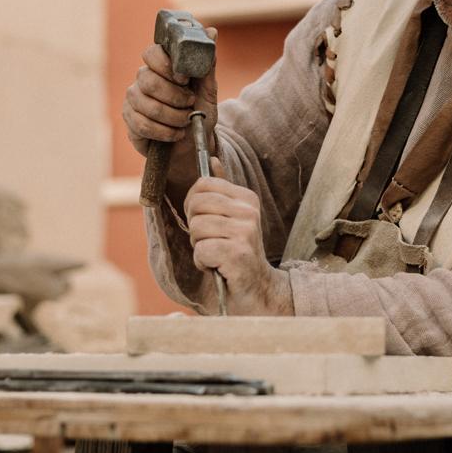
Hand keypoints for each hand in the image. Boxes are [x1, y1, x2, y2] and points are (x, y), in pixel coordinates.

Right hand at [121, 29, 218, 188]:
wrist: (193, 145)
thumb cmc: (199, 114)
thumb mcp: (208, 90)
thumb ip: (206, 63)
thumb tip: (211, 31)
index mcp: (161, 67)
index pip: (151, 53)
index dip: (166, 65)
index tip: (184, 79)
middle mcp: (143, 80)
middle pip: (148, 80)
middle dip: (174, 96)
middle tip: (189, 104)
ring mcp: (133, 100)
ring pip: (147, 105)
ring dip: (173, 117)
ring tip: (185, 121)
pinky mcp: (130, 121)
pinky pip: (142, 125)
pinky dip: (165, 132)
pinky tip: (175, 134)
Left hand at [185, 158, 292, 315]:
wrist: (257, 293)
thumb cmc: (237, 256)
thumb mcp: (230, 220)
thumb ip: (221, 191)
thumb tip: (212, 159)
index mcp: (247, 199)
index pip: (203, 184)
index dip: (195, 206)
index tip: (208, 223)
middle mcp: (249, 211)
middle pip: (196, 204)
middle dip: (195, 228)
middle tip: (213, 242)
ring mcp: (246, 232)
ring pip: (197, 228)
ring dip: (200, 247)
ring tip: (217, 256)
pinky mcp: (239, 254)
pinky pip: (202, 250)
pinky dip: (203, 263)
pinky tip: (218, 268)